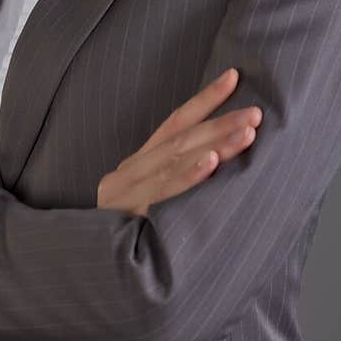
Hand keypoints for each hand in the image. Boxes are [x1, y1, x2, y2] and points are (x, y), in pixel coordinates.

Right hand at [96, 68, 261, 217]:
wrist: (84, 263)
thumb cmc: (125, 232)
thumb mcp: (144, 199)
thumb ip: (171, 180)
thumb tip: (218, 159)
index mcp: (139, 163)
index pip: (175, 122)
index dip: (204, 99)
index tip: (233, 77)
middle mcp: (133, 170)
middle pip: (182, 138)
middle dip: (222, 123)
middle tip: (256, 113)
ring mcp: (130, 191)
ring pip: (177, 160)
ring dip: (216, 144)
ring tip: (247, 133)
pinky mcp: (131, 215)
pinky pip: (164, 193)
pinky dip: (189, 175)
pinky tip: (211, 162)